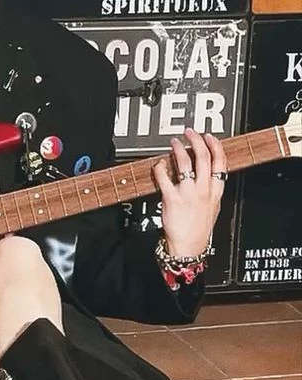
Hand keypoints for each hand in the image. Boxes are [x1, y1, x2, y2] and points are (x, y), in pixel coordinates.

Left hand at [153, 128, 226, 257]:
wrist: (189, 247)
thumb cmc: (199, 229)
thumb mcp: (213, 207)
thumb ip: (211, 189)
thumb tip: (208, 174)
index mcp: (216, 192)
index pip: (221, 163)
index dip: (216, 146)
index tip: (210, 137)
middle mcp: (204, 190)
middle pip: (204, 158)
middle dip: (197, 141)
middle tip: (190, 133)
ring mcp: (188, 194)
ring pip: (185, 163)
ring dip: (179, 149)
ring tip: (174, 142)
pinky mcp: (172, 198)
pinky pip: (165, 177)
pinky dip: (161, 167)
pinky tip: (160, 164)